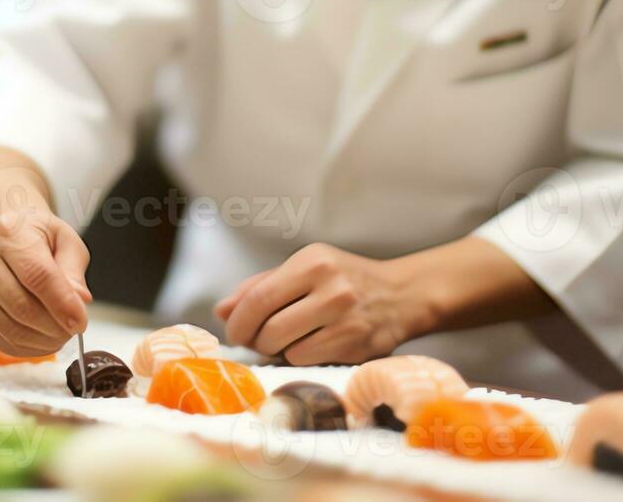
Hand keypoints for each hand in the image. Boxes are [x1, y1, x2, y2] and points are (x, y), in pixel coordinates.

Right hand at [0, 208, 91, 357]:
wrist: (1, 236)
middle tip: (73, 330)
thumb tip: (79, 300)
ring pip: (11, 329)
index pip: (37, 275)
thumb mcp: (64, 240)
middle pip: (22, 308)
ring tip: (61, 335)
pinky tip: (41, 338)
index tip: (80, 322)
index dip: (62, 304)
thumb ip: (73, 269)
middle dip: (55, 327)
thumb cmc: (35, 237)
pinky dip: (26, 348)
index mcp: (6, 232)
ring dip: (43, 341)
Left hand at [213, 243, 424, 365]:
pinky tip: (310, 346)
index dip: (238, 322)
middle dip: (255, 340)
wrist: (401, 295)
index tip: (234, 332)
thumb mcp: (304, 269)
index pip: (258, 298)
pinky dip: (300, 358)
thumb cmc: (343, 281)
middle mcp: (331, 286)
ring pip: (287, 350)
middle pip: (269, 328)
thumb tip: (221, 311)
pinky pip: (307, 361)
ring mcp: (346, 318)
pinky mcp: (356, 344)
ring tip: (288, 340)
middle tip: (258, 340)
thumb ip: (260, 286)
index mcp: (313, 261)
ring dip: (278, 351)